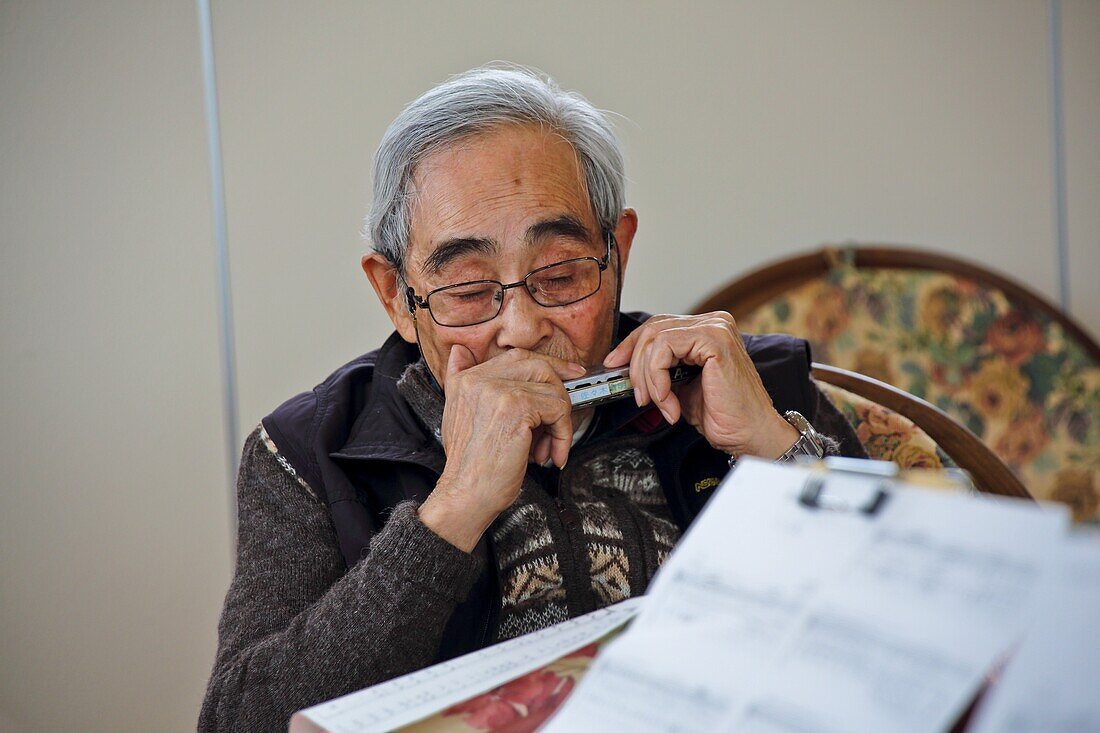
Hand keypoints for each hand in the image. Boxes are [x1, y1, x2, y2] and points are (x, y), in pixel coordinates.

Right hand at [418, 346, 584, 550]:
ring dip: (559, 421)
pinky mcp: (517, 407)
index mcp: (467, 379)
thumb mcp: (458, 415)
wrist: (465, 494)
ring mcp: (498, 390)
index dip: (547, 366)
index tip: (569, 375)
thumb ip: (460, 379)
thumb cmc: (470, 465)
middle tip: (568, 412)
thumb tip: (459, 351)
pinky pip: (558, 409)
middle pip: (538, 365)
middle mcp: (479, 379)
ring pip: (553, 389)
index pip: (516, 357)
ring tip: (549, 447)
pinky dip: (562, 434)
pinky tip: (552, 454)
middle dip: (561, 387)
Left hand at [602, 312, 798, 458]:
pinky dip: (657, 377)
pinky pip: (665, 348)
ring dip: (647, 376)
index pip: (659, 326)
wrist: (750, 435)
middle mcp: (714, 322)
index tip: (614, 364)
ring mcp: (716, 328)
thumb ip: (661, 370)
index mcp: (707, 330)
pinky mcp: (714, 340)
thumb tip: (626, 366)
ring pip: (655, 338)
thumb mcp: (680, 386)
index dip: (631, 345)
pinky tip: (667, 400)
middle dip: (635, 364)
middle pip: (653, 328)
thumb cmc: (722, 415)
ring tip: (658, 402)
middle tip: (638, 395)